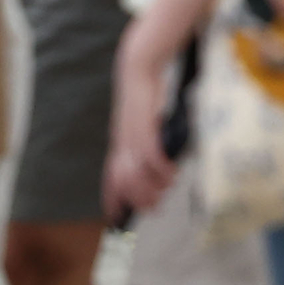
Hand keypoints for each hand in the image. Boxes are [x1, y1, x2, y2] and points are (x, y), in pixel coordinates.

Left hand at [102, 42, 177, 221]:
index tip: (117, 218)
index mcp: (119, 144)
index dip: (113, 200)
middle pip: (124, 183)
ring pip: (137, 173)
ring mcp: (131, 135)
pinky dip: (160, 168)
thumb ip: (152, 144)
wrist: (139, 66)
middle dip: (138, 201)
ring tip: (168, 188)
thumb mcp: (147, 124)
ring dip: (153, 186)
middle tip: (155, 208)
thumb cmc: (146, 96)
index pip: (111, 179)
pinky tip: (171, 171)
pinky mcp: (143, 125)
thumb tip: (166, 164)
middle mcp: (121, 143)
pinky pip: (149, 154)